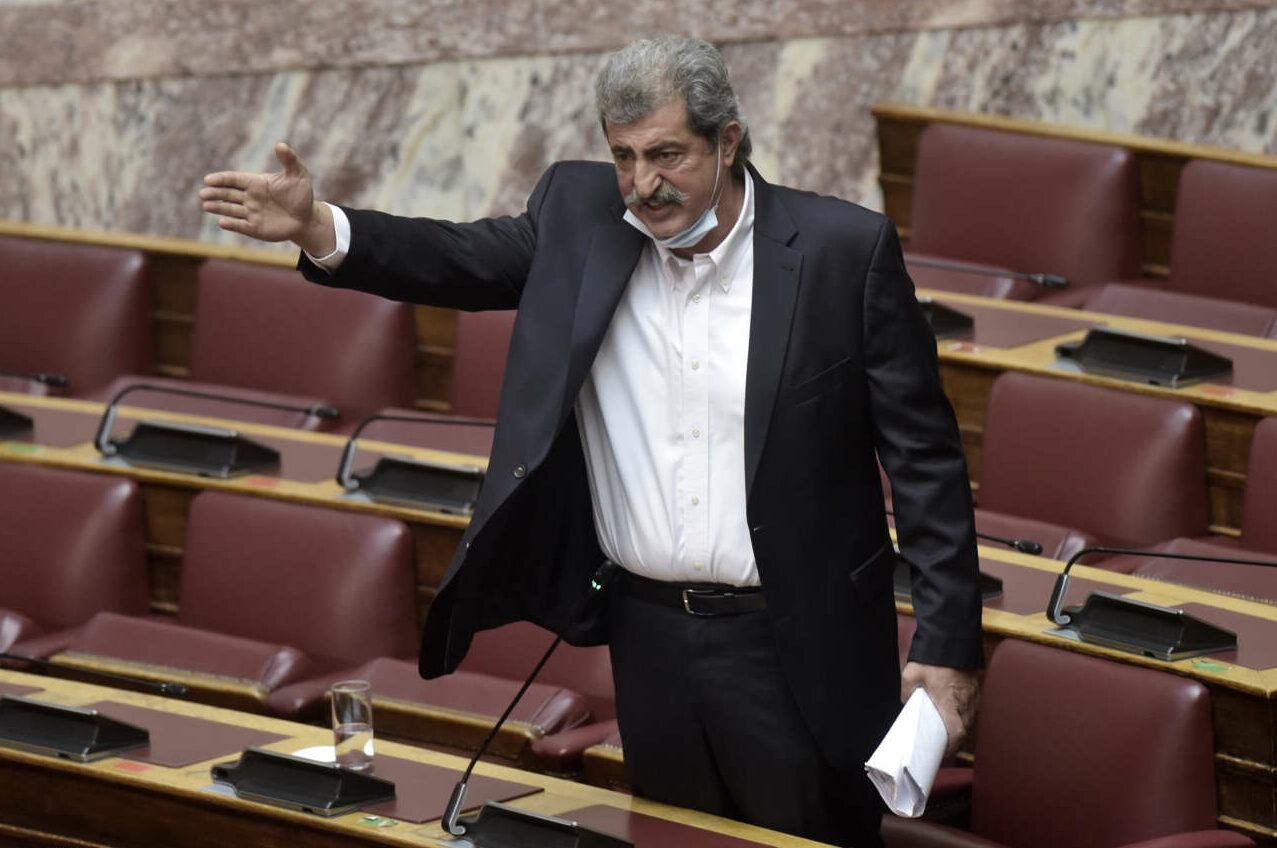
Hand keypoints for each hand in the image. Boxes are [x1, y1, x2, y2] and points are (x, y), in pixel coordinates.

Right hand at [200, 142, 334, 255]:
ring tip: (206, 205)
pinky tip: (222, 222)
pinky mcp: (255, 228)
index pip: (234, 179)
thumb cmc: (301, 194)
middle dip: (215, 193)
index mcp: (256, 183)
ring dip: (218, 208)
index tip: (208, 180)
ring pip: (230, 210)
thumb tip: (280, 145)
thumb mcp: (298, 175)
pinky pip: (240, 226)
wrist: (307, 218)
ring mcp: (251, 213)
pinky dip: (231, 224)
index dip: (221, 179)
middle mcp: (250, 198)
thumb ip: (289, 160)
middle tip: (203, 194)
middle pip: (227, 194)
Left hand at [901, 661, 980, 757]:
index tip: (942, 751)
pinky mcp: (977, 687)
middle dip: (954, 739)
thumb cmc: (932, 657)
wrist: (952, 636)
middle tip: (942, 744)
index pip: (956, 733)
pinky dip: (965, 713)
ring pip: (970, 719)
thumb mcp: (911, 675)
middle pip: (964, 729)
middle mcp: (966, 702)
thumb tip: (907, 704)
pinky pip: (973, 707)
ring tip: (947, 729)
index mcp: (949, 702)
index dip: (950, 746)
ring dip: (960, 726)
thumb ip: (907, 693)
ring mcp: (974, 695)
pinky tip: (955, 711)